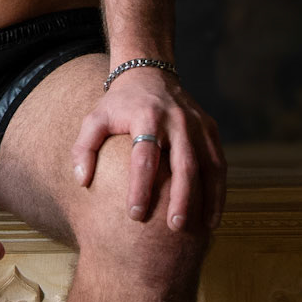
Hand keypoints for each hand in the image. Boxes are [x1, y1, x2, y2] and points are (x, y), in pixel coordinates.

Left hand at [70, 70, 225, 231]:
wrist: (149, 73)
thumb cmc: (119, 104)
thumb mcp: (95, 118)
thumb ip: (83, 148)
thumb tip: (82, 181)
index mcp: (147, 117)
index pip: (144, 157)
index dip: (140, 187)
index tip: (135, 215)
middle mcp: (176, 120)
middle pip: (183, 163)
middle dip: (181, 197)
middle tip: (174, 226)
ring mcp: (197, 125)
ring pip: (209, 165)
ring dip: (207, 198)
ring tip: (201, 228)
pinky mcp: (210, 129)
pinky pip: (219, 163)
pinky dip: (219, 190)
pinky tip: (213, 215)